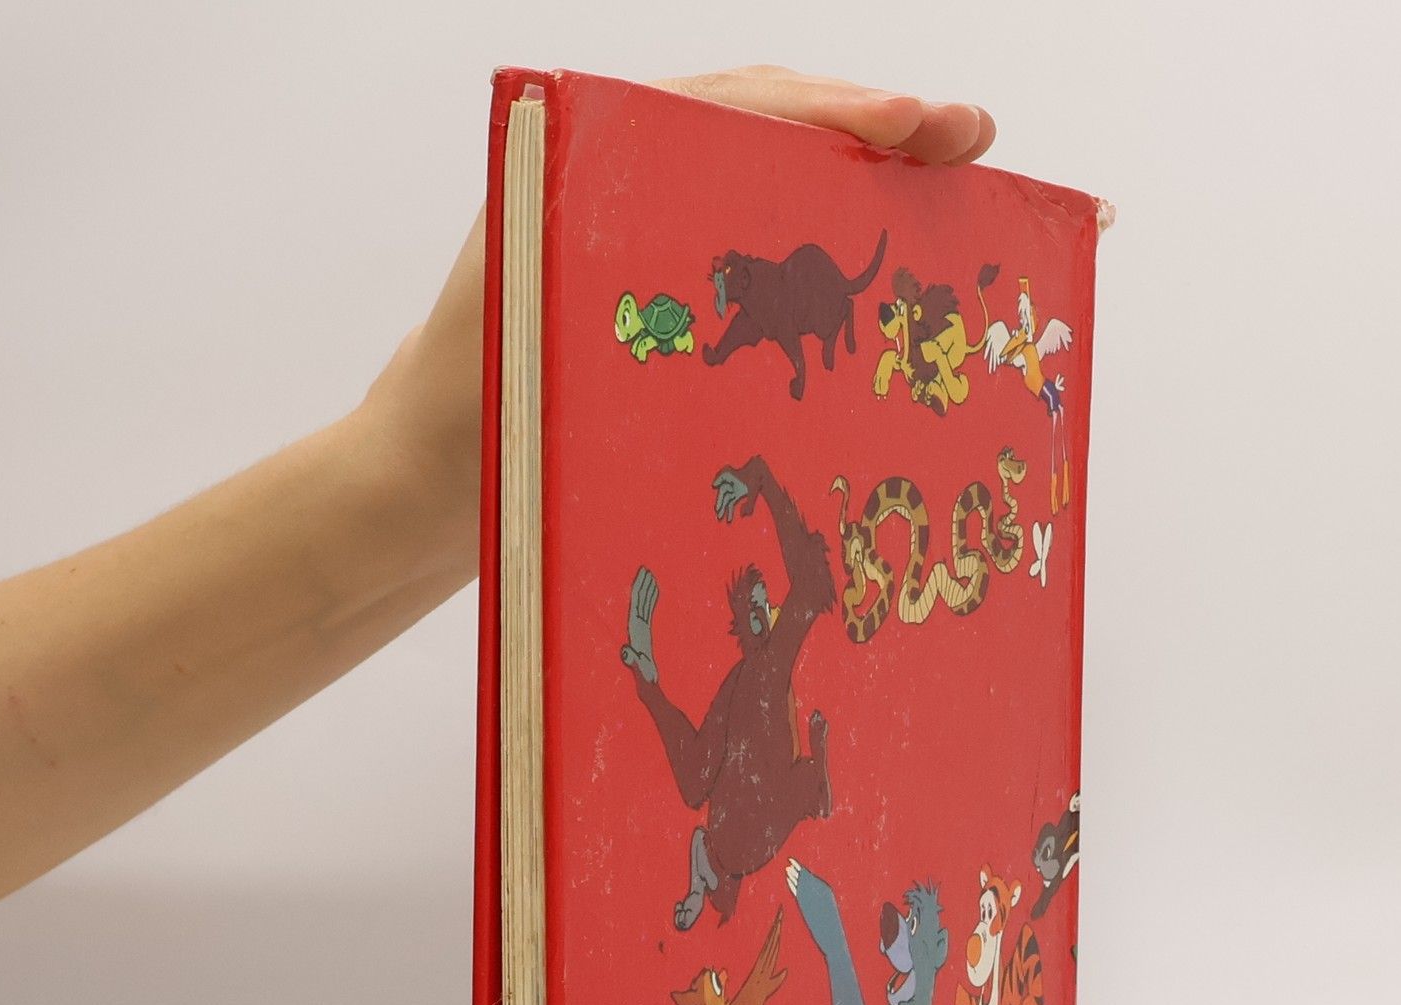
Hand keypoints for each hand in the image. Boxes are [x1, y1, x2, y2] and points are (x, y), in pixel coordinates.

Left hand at [360, 69, 994, 582]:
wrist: (418, 496)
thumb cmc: (462, 418)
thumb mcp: (522, 330)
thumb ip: (593, 259)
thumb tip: (699, 236)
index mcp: (599, 165)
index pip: (741, 110)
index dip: (842, 111)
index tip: (923, 122)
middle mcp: (638, 196)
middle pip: (787, 148)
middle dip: (892, 144)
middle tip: (982, 151)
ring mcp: (663, 260)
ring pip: (793, 216)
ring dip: (882, 218)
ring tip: (979, 226)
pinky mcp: (677, 330)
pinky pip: (776, 294)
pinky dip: (842, 304)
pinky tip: (908, 327)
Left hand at [623, 566, 658, 681]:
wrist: (651, 691)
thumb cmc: (647, 686)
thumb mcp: (642, 678)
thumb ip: (634, 666)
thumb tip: (625, 651)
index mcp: (637, 636)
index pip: (638, 609)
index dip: (640, 593)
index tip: (643, 577)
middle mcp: (638, 632)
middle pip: (639, 604)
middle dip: (642, 587)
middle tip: (645, 569)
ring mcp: (642, 634)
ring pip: (643, 607)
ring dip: (646, 592)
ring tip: (650, 576)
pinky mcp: (647, 636)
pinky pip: (648, 614)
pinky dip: (652, 601)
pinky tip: (655, 593)